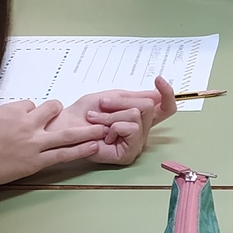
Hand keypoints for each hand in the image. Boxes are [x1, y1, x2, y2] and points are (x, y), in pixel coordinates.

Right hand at [0, 99, 106, 188]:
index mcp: (11, 110)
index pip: (29, 104)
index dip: (30, 111)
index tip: (28, 118)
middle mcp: (26, 123)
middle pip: (52, 109)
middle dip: (59, 111)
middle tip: (64, 116)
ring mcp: (33, 142)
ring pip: (66, 132)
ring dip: (86, 130)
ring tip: (102, 128)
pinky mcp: (36, 161)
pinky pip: (63, 154)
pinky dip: (80, 150)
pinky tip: (94, 146)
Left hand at [38, 80, 179, 167]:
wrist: (65, 127)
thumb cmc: (83, 114)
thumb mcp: (112, 98)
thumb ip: (136, 96)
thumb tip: (157, 93)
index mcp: (140, 119)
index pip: (165, 108)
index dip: (167, 93)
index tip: (159, 79)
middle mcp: (141, 132)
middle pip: (149, 106)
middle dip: (122, 102)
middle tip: (103, 105)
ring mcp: (136, 143)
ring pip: (137, 116)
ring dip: (112, 115)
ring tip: (97, 121)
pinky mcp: (129, 153)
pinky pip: (131, 128)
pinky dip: (113, 125)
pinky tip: (103, 134)